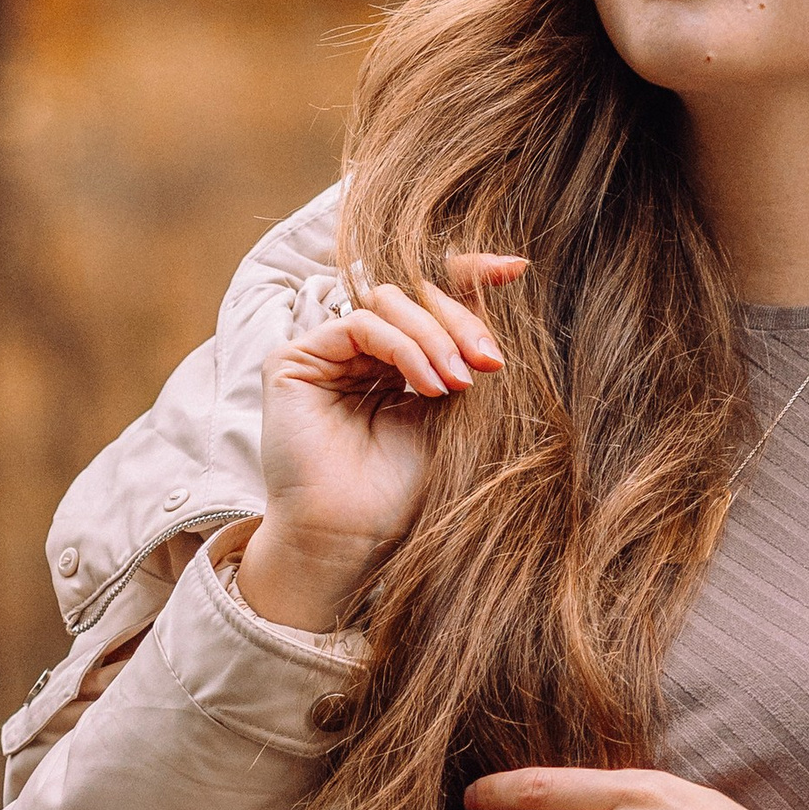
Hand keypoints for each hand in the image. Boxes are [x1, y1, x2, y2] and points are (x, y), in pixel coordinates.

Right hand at [237, 256, 526, 631]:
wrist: (354, 539)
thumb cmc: (402, 491)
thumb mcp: (453, 412)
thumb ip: (466, 354)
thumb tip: (507, 283)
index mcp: (395, 363)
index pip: (429, 301)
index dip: (469, 277)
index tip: (514, 270)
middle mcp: (357, 352)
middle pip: (414, 297)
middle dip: (460, 321)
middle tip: (492, 362)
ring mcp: (325, 353)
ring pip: (389, 304)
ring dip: (436, 337)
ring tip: (460, 385)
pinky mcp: (294, 360)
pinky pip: (360, 325)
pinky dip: (404, 348)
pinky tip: (430, 385)